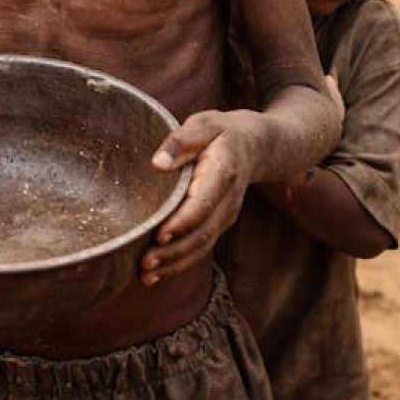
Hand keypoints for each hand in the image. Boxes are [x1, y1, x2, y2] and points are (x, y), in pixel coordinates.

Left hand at [139, 108, 268, 285]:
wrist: (255, 146)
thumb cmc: (222, 132)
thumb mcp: (205, 123)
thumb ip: (182, 140)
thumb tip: (158, 163)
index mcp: (223, 173)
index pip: (202, 204)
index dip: (181, 222)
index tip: (158, 234)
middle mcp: (228, 200)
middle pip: (202, 233)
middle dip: (173, 251)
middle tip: (144, 262)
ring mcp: (226, 215)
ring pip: (202, 246)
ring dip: (174, 264)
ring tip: (146, 275)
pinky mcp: (219, 223)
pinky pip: (201, 247)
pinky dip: (180, 263)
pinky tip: (157, 273)